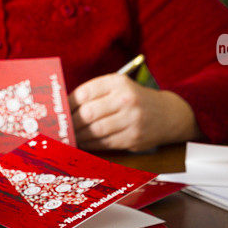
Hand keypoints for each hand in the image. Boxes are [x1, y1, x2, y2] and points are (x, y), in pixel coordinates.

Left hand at [68, 73, 200, 151]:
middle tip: (60, 129)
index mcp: (118, 82)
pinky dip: (91, 145)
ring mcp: (132, 119)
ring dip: (79, 136)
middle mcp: (126, 98)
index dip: (67, 104)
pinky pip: (106, 143)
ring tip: (70, 138)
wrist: (169, 114)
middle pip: (88, 113)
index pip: (84, 93)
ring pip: (95, 131)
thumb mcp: (118, 87)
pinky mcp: (134, 137)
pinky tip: (84, 143)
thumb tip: (64, 108)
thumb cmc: (135, 99)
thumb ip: (94, 94)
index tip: (59, 112)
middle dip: (71, 123)